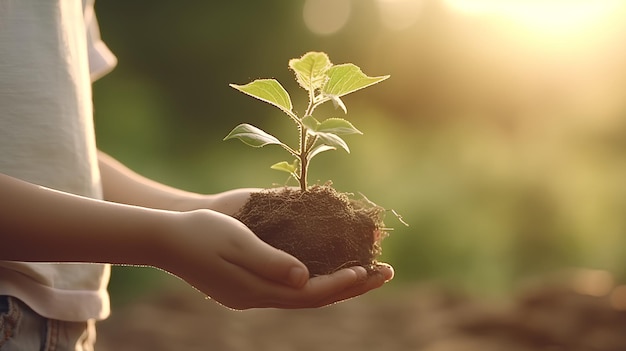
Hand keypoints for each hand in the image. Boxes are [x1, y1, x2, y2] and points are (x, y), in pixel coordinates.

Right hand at [157, 209, 392, 309]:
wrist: (164, 240)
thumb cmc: (200, 233)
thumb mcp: (236, 242)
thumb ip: (270, 261)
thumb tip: (305, 277)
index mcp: (256, 290)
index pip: (310, 293)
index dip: (342, 282)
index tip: (369, 270)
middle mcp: (258, 298)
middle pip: (314, 298)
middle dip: (351, 286)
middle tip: (385, 273)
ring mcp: (251, 295)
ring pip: (304, 295)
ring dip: (337, 284)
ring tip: (367, 273)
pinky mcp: (246, 287)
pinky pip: (291, 288)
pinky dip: (317, 280)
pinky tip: (328, 270)